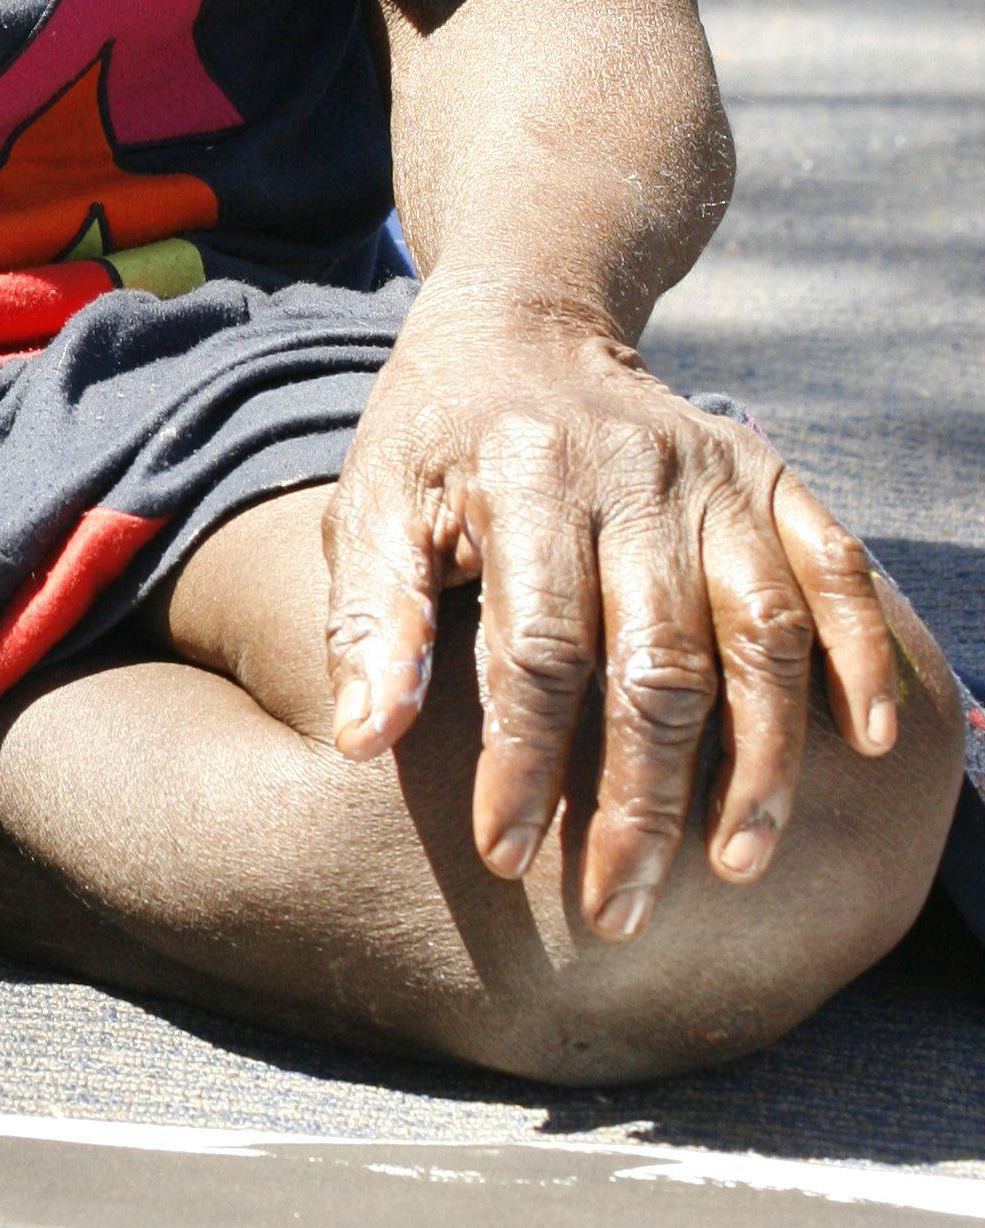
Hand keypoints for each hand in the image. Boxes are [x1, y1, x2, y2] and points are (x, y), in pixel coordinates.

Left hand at [323, 279, 901, 938]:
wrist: (525, 319)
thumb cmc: (435, 438)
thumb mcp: (371, 504)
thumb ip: (373, 620)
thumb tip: (364, 741)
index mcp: (527, 480)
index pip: (535, 649)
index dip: (525, 762)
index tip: (507, 857)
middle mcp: (636, 475)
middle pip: (656, 663)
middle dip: (643, 801)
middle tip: (618, 908)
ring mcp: (718, 475)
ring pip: (762, 634)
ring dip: (760, 759)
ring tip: (737, 865)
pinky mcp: (771, 475)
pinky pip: (838, 570)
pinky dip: (861, 655)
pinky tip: (863, 744)